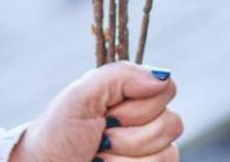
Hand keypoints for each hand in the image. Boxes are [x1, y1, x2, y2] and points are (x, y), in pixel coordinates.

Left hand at [10, 61, 181, 161]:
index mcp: (131, 96)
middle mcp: (146, 124)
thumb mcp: (82, 94)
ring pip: (167, 152)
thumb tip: (163, 78)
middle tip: (100, 135)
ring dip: (125, 155)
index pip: (167, 89)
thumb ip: (121, 75)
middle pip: (171, 122)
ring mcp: (149, 153)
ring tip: (99, 155)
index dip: (140, 103)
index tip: (109, 112)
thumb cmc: (58, 134)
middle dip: (129, 132)